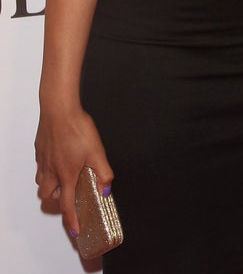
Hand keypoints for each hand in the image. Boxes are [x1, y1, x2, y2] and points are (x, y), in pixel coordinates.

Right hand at [35, 105, 112, 236]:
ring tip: (62, 178)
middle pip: (47, 196)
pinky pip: (40, 165)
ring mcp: (43, 160)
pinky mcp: (40, 148)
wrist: (58, 109)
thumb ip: (103, 172)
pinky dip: (46, 168)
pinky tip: (57, 157)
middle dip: (56, 201)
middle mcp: (51, 171)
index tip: (75, 230)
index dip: (72, 221)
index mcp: (66, 175)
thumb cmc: (76, 128)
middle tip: (68, 196)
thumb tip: (106, 189)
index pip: (67, 206)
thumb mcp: (97, 151)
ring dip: (50, 185)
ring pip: (41, 181)